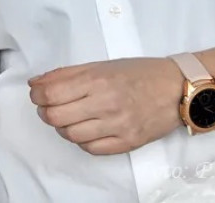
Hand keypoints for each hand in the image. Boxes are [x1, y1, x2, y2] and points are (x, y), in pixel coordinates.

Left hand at [29, 57, 182, 154]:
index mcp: (96, 80)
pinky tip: (86, 130)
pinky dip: (82, 141)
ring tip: (68, 118)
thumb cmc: (139, 72)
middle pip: (57, 117)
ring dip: (62, 127)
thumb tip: (35, 83)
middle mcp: (106, 103)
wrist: (178, 89)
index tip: (37, 94)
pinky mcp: (129, 142)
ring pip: (72, 135)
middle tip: (49, 107)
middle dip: (45, 112)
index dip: (37, 96)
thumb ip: (65, 74)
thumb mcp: (100, 65)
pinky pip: (93, 149)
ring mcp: (118, 125)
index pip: (51, 94)